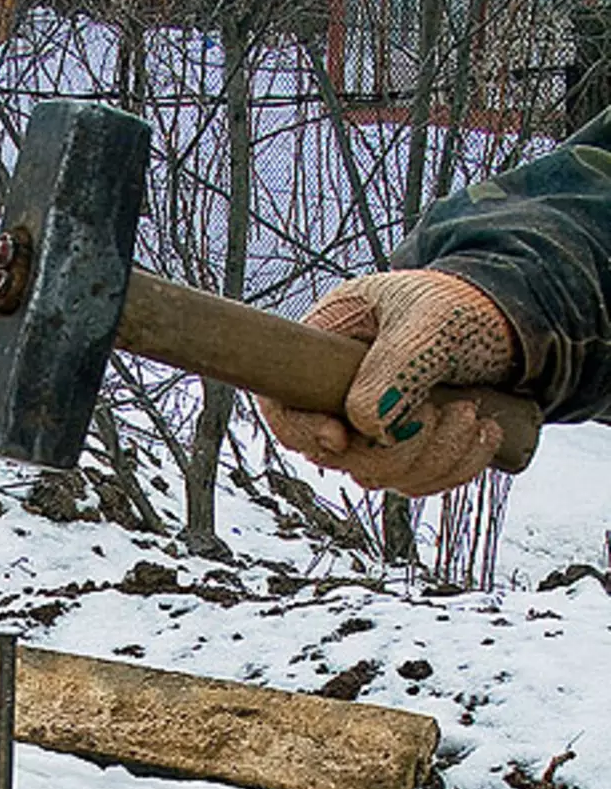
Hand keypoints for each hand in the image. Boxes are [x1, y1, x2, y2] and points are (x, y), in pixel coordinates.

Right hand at [259, 270, 516, 496]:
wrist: (505, 321)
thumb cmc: (460, 305)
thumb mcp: (430, 320)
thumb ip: (394, 366)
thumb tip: (366, 426)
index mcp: (323, 351)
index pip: (282, 407)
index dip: (301, 431)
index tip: (340, 437)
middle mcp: (338, 396)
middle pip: (338, 456)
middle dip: (399, 447)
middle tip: (447, 409)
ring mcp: (370, 429)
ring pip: (380, 476)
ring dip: (436, 456)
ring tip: (472, 411)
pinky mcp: (405, 450)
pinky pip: (416, 484)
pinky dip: (455, 467)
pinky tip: (485, 434)